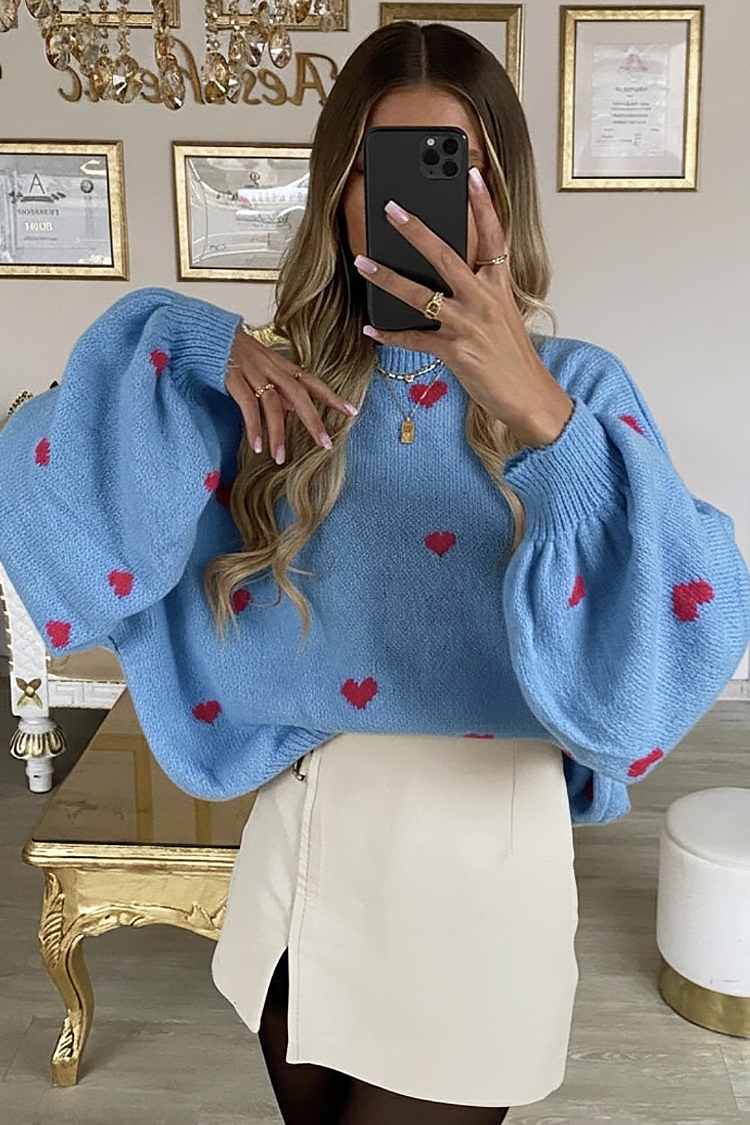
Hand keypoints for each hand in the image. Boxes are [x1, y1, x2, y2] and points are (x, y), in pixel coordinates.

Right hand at [225, 327, 358, 464]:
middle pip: (300, 394)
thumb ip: (280, 389)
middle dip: (313, 420)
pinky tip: (257, 446)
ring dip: (278, 434)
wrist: (209, 335)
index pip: (313, 381)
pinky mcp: (235, 379)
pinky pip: (248, 407)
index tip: (352, 411)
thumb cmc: (238, 355)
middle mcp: (272, 369)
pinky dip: (254, 427)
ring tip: (280, 458)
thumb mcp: (264, 370)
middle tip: (325, 444)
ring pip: (273, 405)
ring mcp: (254, 373)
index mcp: (282, 366)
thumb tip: (295, 410)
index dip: (332, 396)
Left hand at [353, 168, 573, 447]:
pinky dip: (390, 334)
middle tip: (390, 209)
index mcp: (499, 285)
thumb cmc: (512, 355)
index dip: (484, 204)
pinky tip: (371, 328)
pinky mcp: (455, 352)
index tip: (472, 175)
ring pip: (421, 295)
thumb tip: (451, 271)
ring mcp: (469, 325)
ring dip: (388, 278)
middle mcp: (484, 300)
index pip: (495, 236)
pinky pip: (415, 338)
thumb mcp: (503, 313)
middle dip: (415, 231)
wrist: (528, 395)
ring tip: (363, 263)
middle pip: (446, 256)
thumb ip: (481, 289)